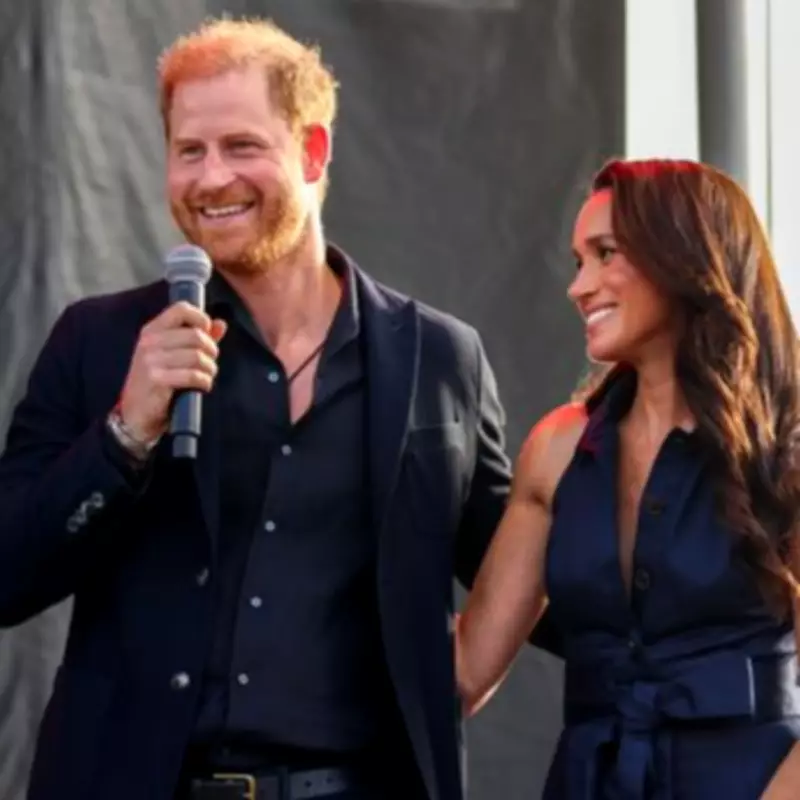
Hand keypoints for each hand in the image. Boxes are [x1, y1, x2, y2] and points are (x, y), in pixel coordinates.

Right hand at [118, 302, 226, 442]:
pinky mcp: (156, 379)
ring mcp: (150, 360)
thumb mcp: (174, 356)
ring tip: (207, 376)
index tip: (208, 334)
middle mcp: (149, 341)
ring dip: (210, 368)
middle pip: (196, 335)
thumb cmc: (158, 382)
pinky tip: (202, 386)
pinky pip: (192, 375)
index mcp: (152, 330)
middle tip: (210, 363)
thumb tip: (221, 323)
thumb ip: (197, 338)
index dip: (202, 319)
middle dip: (212, 350)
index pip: (181, 309)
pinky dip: (204, 381)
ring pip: (197, 356)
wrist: (136, 414)